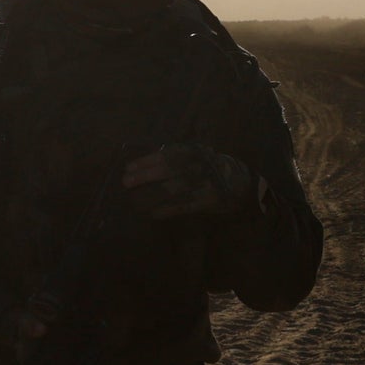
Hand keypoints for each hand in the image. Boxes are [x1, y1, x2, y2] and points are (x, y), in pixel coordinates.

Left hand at [124, 143, 256, 220]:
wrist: (239, 182)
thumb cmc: (206, 167)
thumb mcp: (194, 156)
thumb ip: (172, 158)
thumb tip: (140, 165)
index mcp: (195, 151)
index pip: (168, 154)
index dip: (147, 160)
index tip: (128, 167)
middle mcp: (202, 165)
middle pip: (170, 170)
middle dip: (146, 176)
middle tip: (126, 182)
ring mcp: (207, 183)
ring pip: (175, 189)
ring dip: (152, 196)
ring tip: (135, 201)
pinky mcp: (210, 201)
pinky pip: (185, 206)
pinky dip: (168, 210)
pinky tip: (153, 213)